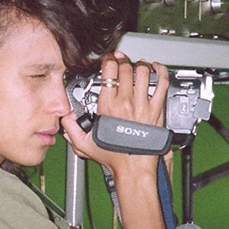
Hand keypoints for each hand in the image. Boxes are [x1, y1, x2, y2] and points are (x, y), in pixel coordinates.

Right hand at [61, 52, 170, 175]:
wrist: (133, 167)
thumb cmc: (113, 157)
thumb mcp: (84, 144)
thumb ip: (71, 128)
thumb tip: (65, 116)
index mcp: (108, 106)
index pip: (109, 72)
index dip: (108, 61)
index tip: (108, 61)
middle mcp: (126, 102)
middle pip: (126, 69)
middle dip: (122, 61)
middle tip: (121, 61)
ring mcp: (143, 105)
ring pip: (143, 73)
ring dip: (139, 65)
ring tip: (136, 65)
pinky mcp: (156, 110)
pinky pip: (162, 84)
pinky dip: (160, 72)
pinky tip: (157, 68)